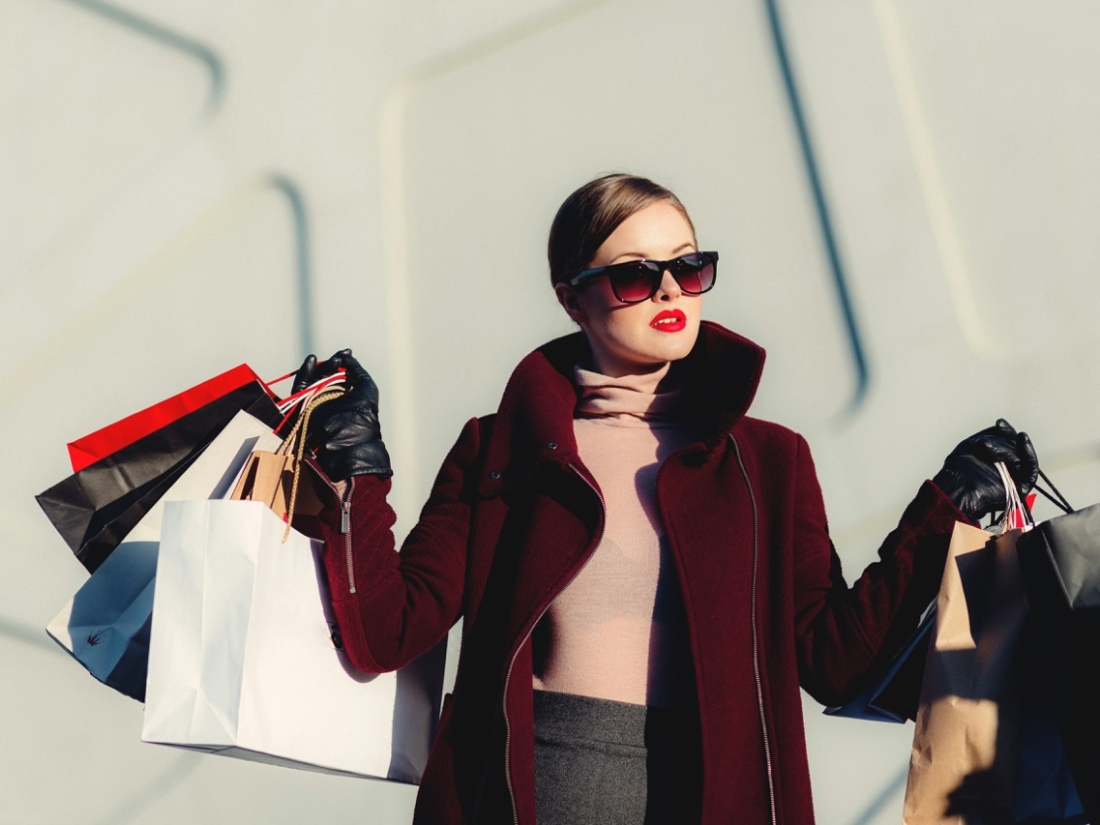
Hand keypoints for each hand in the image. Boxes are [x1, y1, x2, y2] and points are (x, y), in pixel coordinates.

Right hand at [291, 349, 391, 480]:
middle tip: (339, 359)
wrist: (348, 438)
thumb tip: (347, 357)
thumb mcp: (366, 387)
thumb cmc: (362, 413)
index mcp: (345, 395)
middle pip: (325, 374)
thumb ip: (357, 370)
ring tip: (332, 361)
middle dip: (332, 364)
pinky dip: (304, 373)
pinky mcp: (302, 406)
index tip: (346, 353)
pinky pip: (300, 387)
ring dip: (321, 367)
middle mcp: (330, 398)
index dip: (341, 361)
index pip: (339, 374)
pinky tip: (312, 360)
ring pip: (313, 379)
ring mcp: (316, 402)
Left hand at [932, 418, 1037, 519]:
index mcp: (996, 460)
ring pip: (1021, 456)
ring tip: (987, 447)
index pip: (1008, 443)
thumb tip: (1002, 427)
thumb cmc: (959, 470)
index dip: (1006, 432)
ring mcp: (1015, 478)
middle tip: (985, 443)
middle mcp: (1007, 468)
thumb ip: (988, 435)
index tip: (1000, 423)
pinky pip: (1031, 470)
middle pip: (1015, 448)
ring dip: (1009, 447)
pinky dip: (1029, 454)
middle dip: (1003, 441)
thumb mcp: (971, 446)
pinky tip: (1023, 440)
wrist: (955, 490)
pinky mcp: (1021, 488)